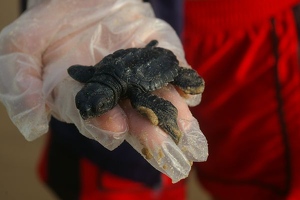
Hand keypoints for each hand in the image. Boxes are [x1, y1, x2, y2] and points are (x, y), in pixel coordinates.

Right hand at [0, 0, 207, 181]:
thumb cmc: (48, 24)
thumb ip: (20, 84)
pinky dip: (184, 81)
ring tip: (184, 129)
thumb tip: (32, 125)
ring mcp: (139, 74)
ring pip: (157, 99)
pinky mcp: (158, 53)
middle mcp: (115, 93)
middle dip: (146, 131)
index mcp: (83, 98)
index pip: (95, 120)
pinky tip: (191, 91)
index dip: (104, 126)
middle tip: (162, 143)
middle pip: (132, 117)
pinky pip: (174, 70)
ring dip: (171, 113)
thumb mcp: (19, 48)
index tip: (116, 130)